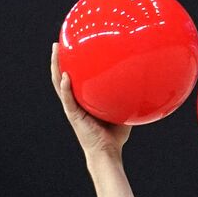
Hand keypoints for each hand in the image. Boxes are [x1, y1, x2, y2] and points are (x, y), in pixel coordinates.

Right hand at [51, 43, 130, 158]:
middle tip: (57, 44)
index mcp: (83, 100)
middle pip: (62, 76)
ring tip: (55, 52)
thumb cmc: (115, 136)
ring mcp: (72, 108)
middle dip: (58, 60)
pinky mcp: (73, 115)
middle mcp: (74, 102)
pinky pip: (68, 99)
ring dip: (56, 67)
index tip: (71, 49)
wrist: (107, 152)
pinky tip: (66, 76)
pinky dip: (66, 87)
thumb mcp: (122, 112)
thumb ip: (126, 99)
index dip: (71, 65)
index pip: (75, 79)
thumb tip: (143, 85)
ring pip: (59, 84)